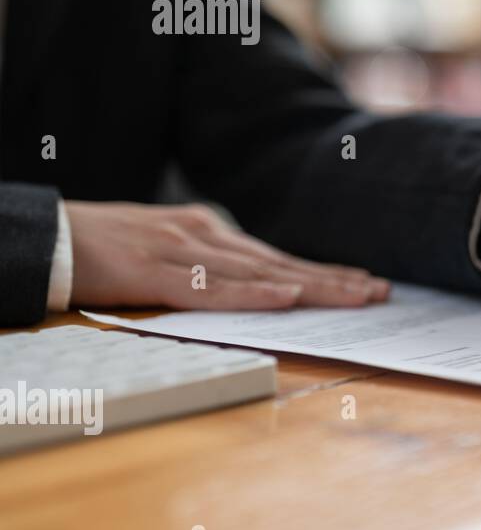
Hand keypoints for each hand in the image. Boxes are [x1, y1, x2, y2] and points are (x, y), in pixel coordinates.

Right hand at [66, 201, 389, 309]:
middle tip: (383, 291)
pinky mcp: (158, 273)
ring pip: (262, 273)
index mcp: (208, 232)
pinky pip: (214, 288)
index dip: (324, 271)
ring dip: (313, 285)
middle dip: (335, 279)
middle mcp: (205, 236)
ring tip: (358, 296)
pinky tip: (288, 297)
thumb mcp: (166, 253)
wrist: (48, 237)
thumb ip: (206, 266)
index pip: (278, 257)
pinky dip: (254, 294)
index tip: (365, 281)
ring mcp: (183, 252)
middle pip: (283, 263)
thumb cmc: (105, 248)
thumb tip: (251, 282)